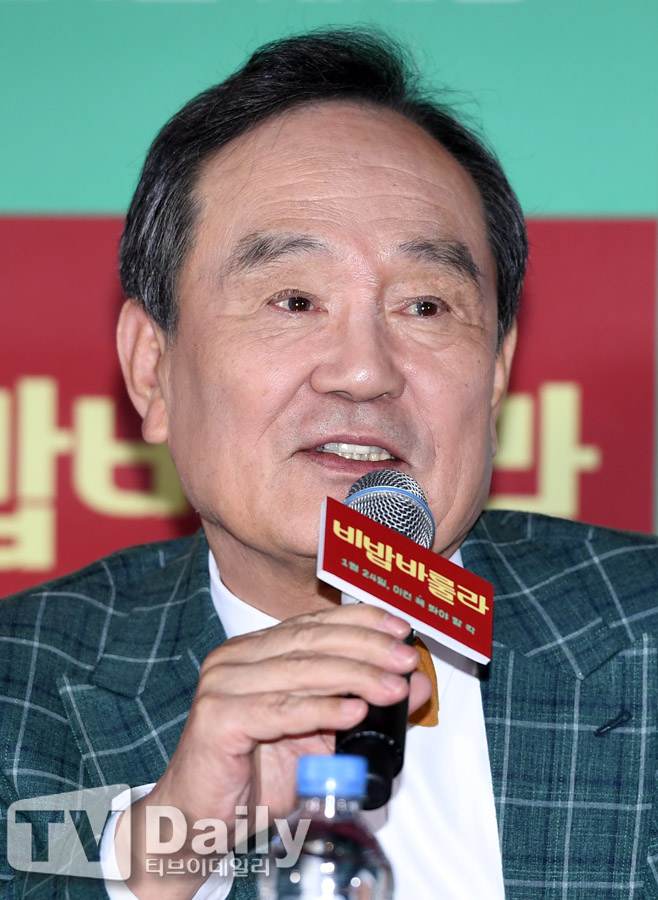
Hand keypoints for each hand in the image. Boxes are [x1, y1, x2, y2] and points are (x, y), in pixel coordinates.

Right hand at [116, 603, 430, 897]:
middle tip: (406, 659)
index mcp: (255, 650)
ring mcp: (222, 685)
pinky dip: (322, 709)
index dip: (360, 621)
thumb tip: (415, 686)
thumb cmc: (254, 777)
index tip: (401, 628)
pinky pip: (280, 710)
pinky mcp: (217, 718)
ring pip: (300, 671)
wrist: (198, 820)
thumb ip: (362, 705)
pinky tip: (354, 711)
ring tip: (393, 688)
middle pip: (310, 641)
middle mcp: (235, 658)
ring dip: (355, 677)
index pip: (313, 623)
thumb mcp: (320, 737)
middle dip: (366, 647)